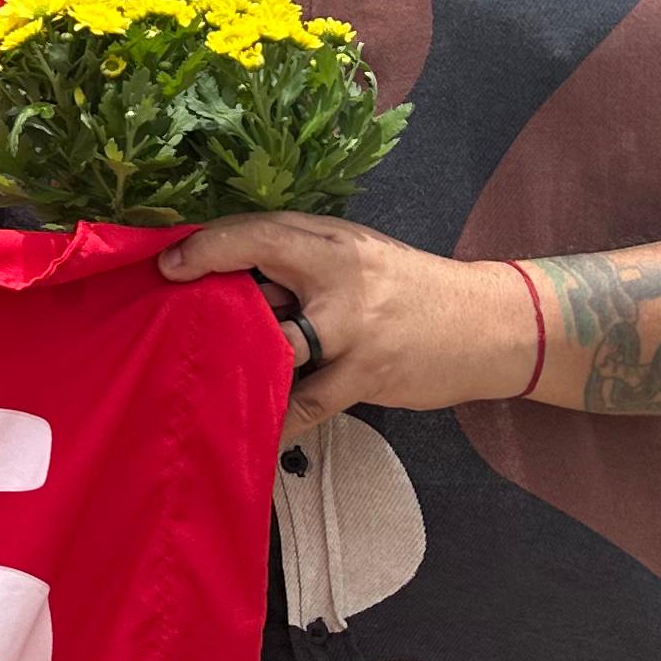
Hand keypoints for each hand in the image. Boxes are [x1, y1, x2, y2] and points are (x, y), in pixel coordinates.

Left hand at [158, 213, 538, 438]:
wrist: (492, 326)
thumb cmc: (414, 289)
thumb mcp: (361, 255)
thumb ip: (305, 259)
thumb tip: (233, 271)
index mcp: (334, 242)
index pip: (259, 232)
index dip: (207, 247)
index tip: (169, 265)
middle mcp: (340, 280)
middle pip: (259, 285)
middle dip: (214, 305)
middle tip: (178, 320)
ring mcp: (353, 330)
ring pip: (278, 346)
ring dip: (239, 361)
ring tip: (206, 372)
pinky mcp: (366, 375)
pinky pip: (307, 403)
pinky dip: (276, 418)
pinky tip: (248, 427)